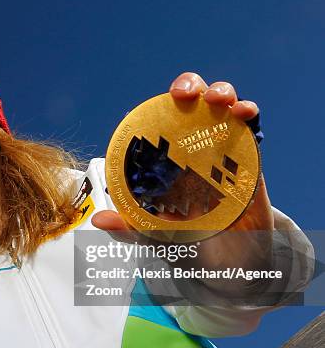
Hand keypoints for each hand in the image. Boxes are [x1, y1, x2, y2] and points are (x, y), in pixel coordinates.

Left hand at [92, 73, 274, 297]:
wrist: (231, 263)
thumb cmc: (188, 244)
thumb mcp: (154, 235)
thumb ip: (128, 228)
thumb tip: (97, 220)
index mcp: (168, 160)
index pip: (159, 120)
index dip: (156, 104)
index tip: (154, 101)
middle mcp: (193, 148)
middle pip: (191, 103)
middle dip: (188, 85)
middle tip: (184, 94)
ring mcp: (223, 149)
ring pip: (221, 107)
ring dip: (221, 92)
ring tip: (220, 100)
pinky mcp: (250, 159)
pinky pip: (250, 129)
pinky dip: (249, 114)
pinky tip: (245, 113)